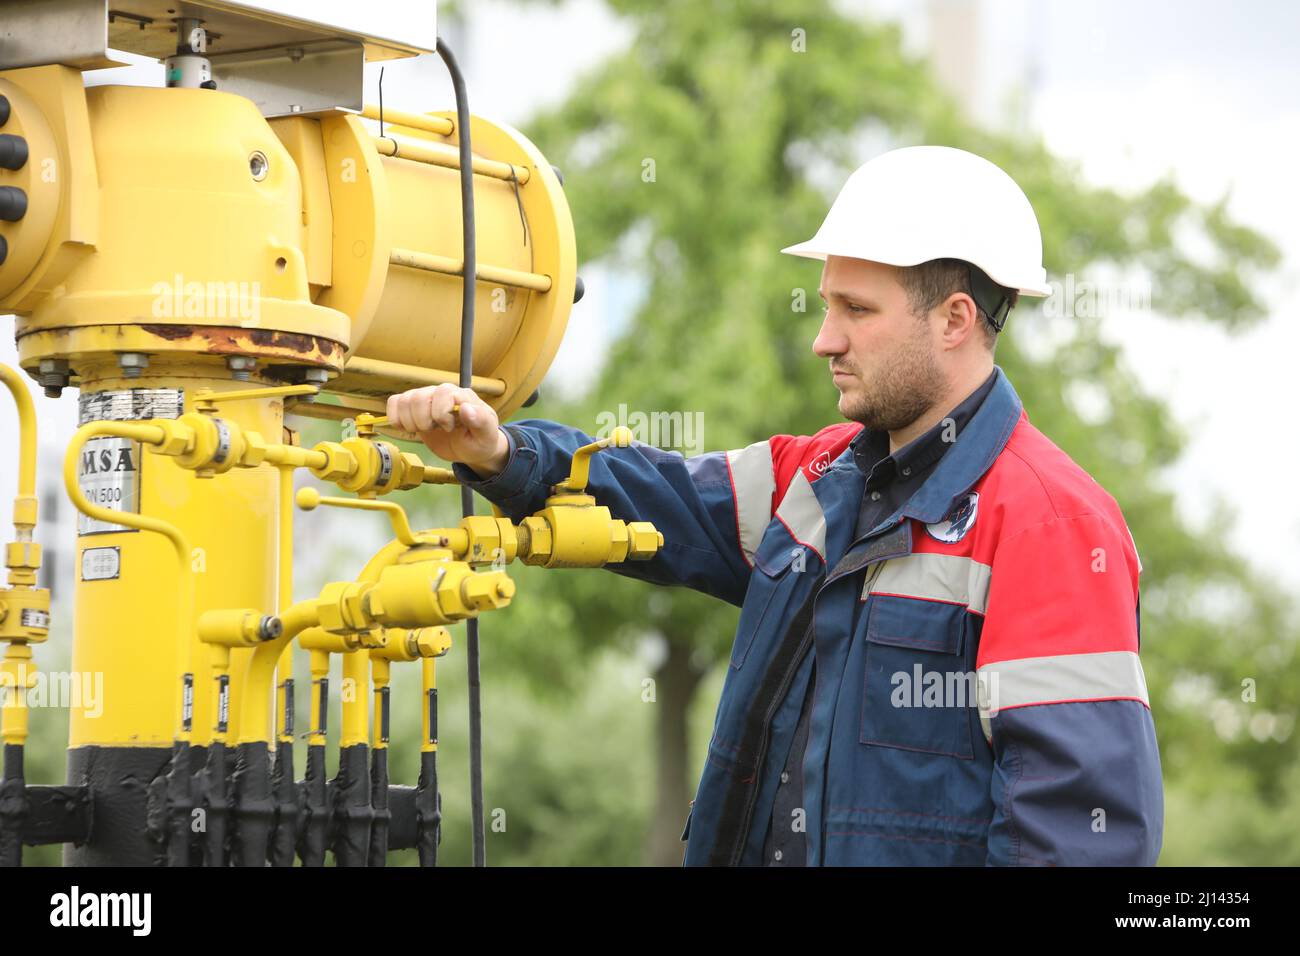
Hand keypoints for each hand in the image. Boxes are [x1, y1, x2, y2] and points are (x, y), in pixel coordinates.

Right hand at [385, 383, 509, 476]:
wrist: (472, 448)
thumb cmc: (481, 439)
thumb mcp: (486, 434)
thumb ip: (480, 420)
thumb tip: (466, 408)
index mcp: (460, 395)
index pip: (442, 392)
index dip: (441, 414)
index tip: (450, 428)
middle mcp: (441, 393)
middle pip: (418, 397)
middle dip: (423, 420)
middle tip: (436, 430)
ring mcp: (426, 400)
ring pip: (404, 400)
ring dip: (409, 421)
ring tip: (424, 430)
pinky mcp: (413, 409)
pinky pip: (395, 403)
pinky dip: (396, 418)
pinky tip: (408, 428)